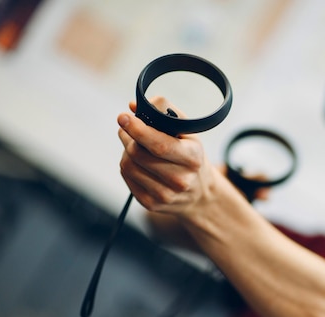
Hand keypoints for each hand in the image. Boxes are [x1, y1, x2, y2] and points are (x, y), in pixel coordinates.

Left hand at [117, 97, 217, 217]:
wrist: (200, 194)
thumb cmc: (190, 156)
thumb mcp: (189, 133)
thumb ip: (165, 112)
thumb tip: (134, 106)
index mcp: (192, 158)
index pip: (160, 145)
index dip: (139, 130)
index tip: (124, 117)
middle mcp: (181, 179)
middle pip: (138, 154)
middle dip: (128, 137)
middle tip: (128, 128)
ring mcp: (165, 195)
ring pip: (128, 165)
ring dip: (126, 150)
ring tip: (134, 145)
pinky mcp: (151, 204)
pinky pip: (126, 177)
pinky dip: (127, 165)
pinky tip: (137, 162)